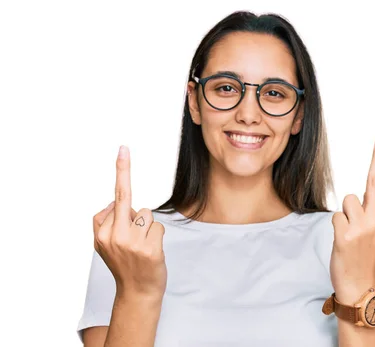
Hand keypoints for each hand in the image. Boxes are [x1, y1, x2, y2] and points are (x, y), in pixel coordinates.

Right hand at [92, 145, 166, 298]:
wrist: (137, 293)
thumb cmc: (126, 264)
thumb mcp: (106, 245)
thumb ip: (107, 222)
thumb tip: (118, 202)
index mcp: (101, 234)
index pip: (113, 199)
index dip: (121, 173)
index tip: (122, 150)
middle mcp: (113, 237)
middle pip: (126, 199)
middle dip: (123, 171)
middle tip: (122, 148)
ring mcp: (131, 243)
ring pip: (146, 214)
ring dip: (148, 227)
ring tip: (142, 246)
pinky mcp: (149, 249)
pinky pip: (158, 227)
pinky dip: (157, 236)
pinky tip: (151, 252)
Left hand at [330, 135, 374, 303]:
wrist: (360, 288)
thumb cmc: (365, 260)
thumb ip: (374, 215)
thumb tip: (361, 199)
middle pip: (369, 186)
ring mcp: (364, 227)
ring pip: (348, 201)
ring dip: (345, 215)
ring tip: (349, 236)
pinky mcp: (347, 235)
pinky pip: (337, 216)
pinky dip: (337, 226)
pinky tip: (343, 243)